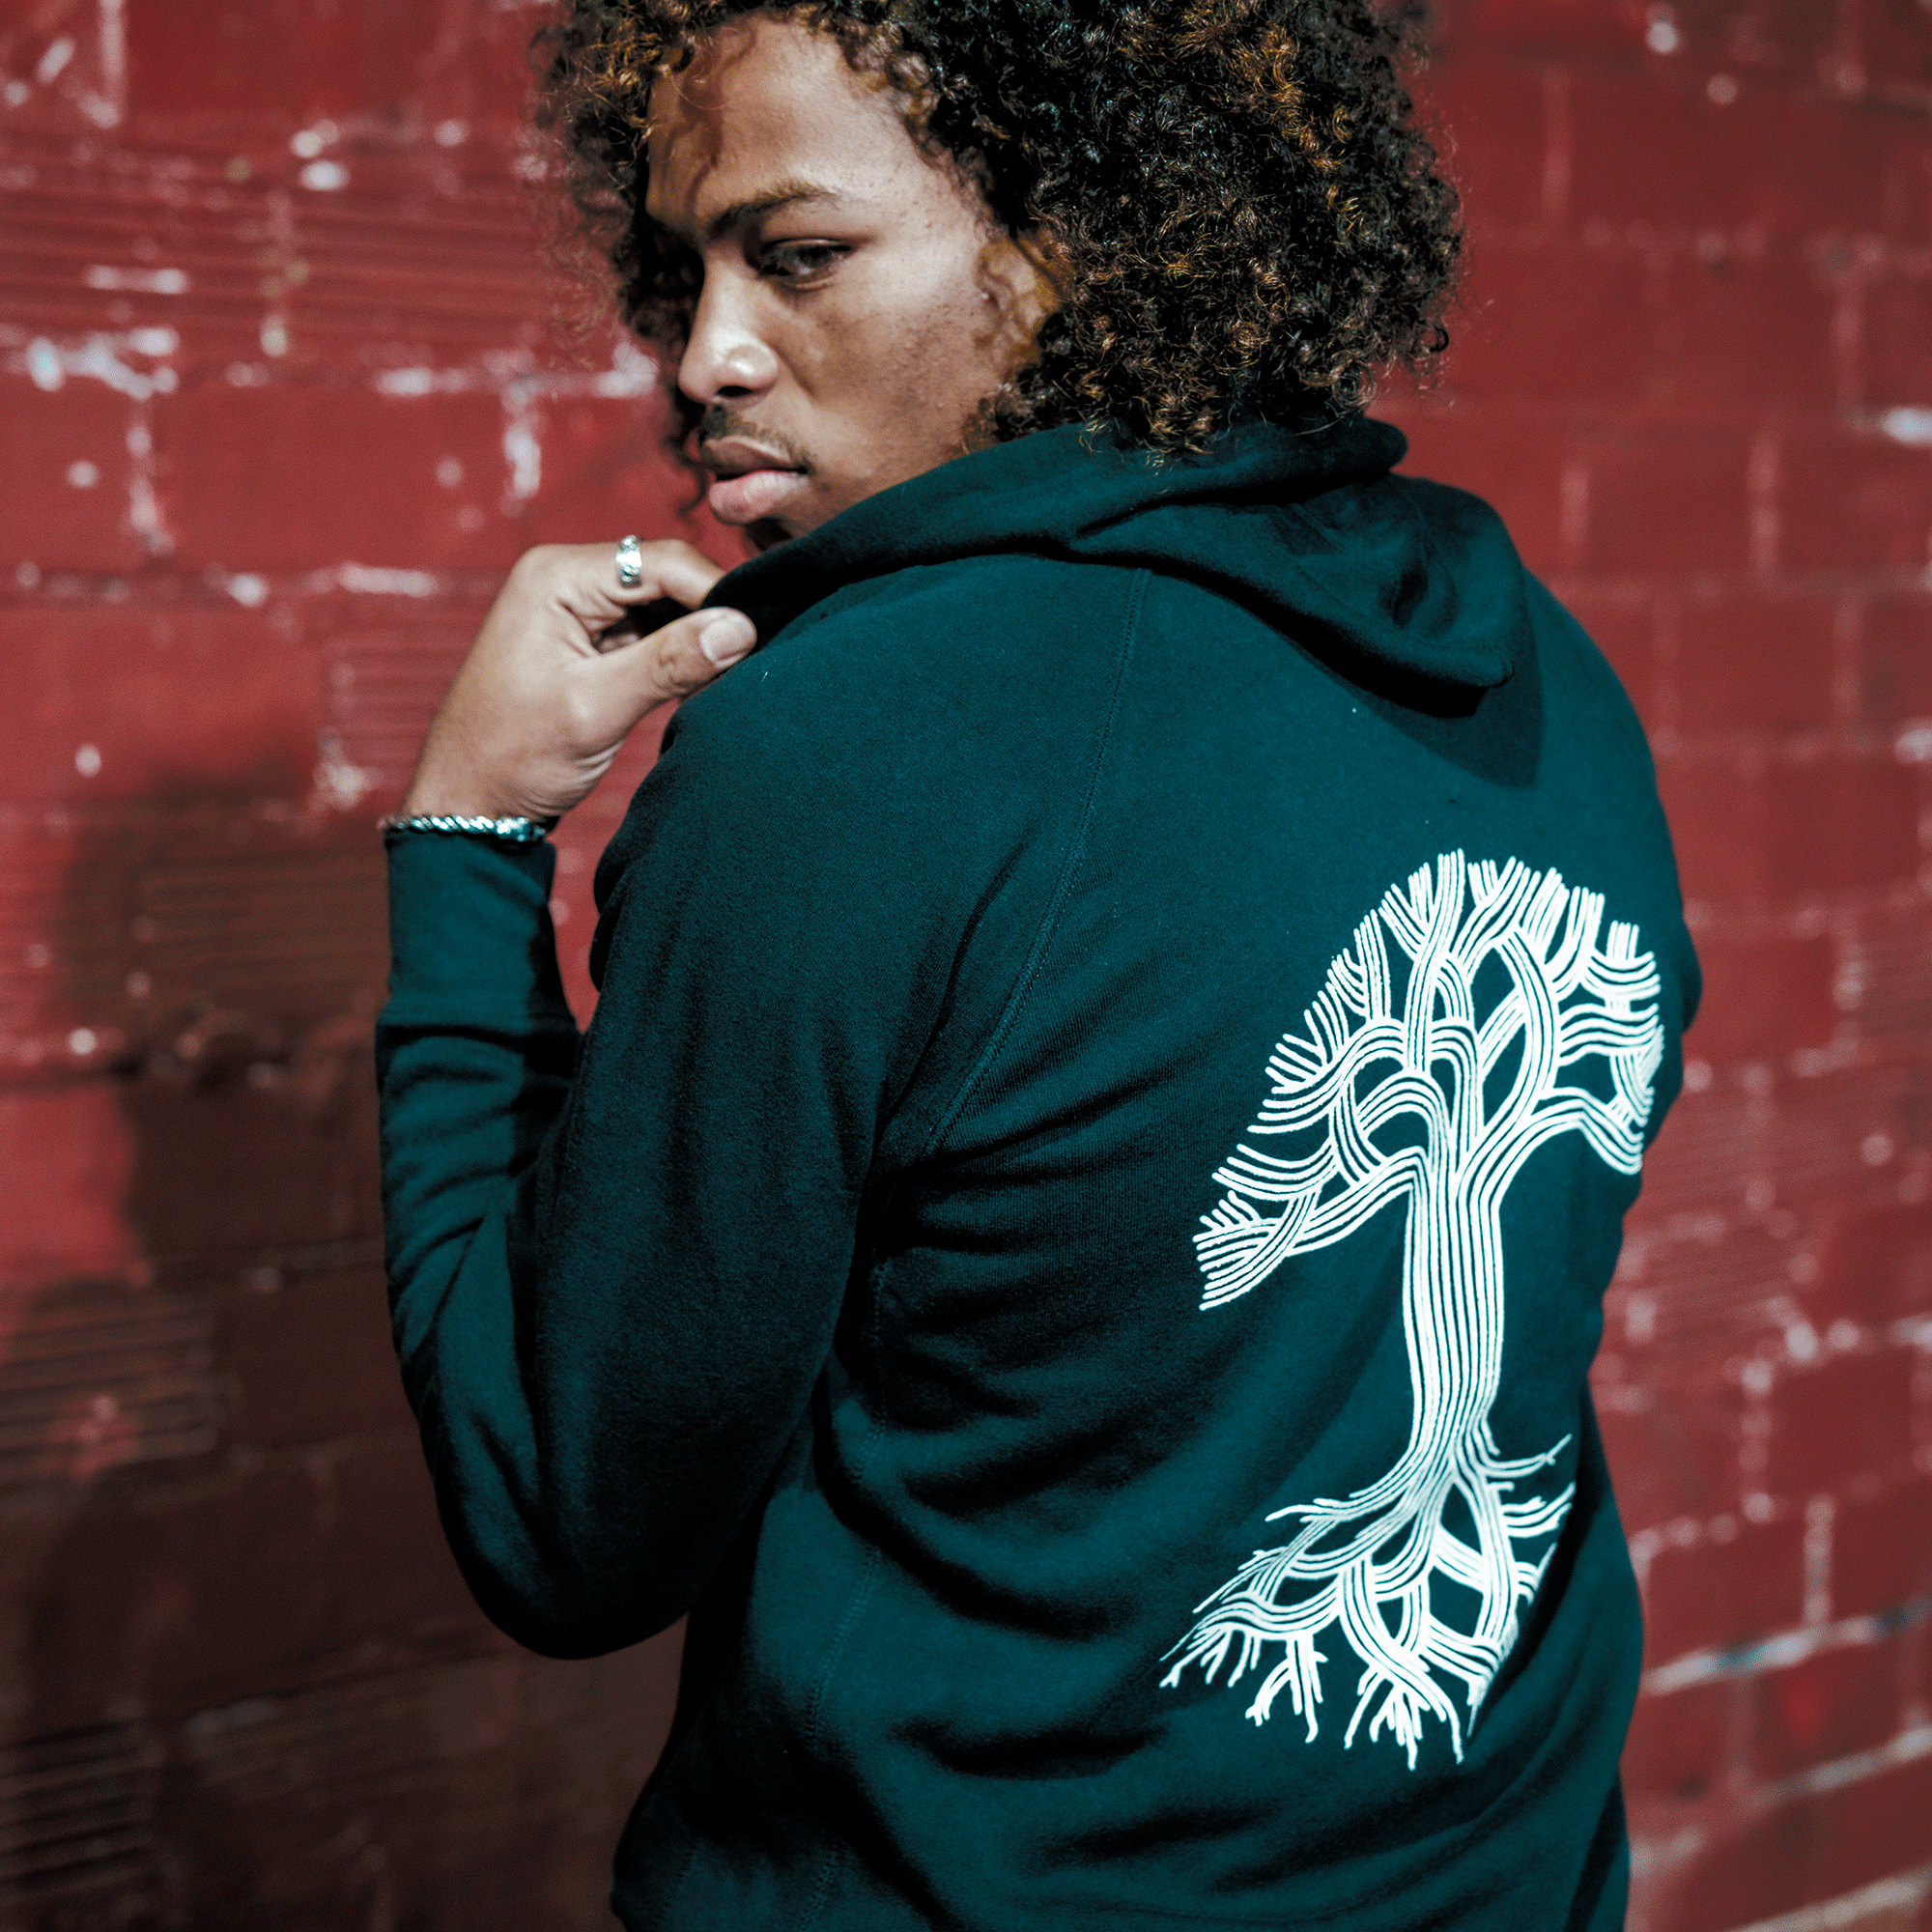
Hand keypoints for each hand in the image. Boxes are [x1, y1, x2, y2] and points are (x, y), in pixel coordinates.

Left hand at [399, 540, 756, 822]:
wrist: (469, 799)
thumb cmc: (512, 755)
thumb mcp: (596, 709)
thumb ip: (670, 663)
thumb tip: (741, 627)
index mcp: (557, 575)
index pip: (662, 561)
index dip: (717, 593)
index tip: (759, 635)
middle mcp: (566, 577)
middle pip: (666, 575)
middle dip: (710, 613)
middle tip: (751, 657)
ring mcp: (577, 607)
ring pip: (663, 604)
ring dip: (696, 636)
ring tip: (728, 673)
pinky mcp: (588, 639)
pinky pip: (648, 631)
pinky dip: (677, 654)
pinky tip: (700, 681)